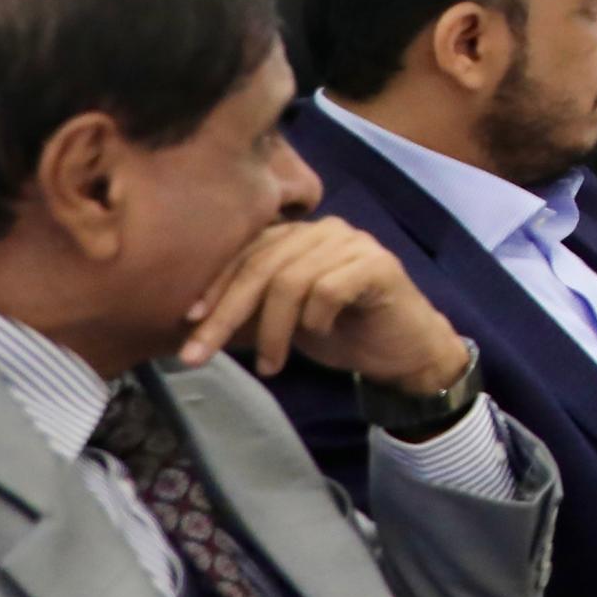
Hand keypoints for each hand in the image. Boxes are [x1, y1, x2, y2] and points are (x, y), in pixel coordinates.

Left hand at [179, 217, 467, 392]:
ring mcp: (355, 243)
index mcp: (301, 235)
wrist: (407, 354)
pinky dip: (314, 320)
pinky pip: (327, 290)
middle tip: (200, 354)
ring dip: (272, 331)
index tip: (189, 321)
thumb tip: (194, 319)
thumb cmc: (345, 334)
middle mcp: (325, 230)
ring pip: (290, 281)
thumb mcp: (286, 320)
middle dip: (227, 314)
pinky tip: (317, 337)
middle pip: (262, 266)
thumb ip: (254, 307)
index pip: (248, 253)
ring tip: (270, 366)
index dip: (215, 286)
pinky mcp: (378, 266)